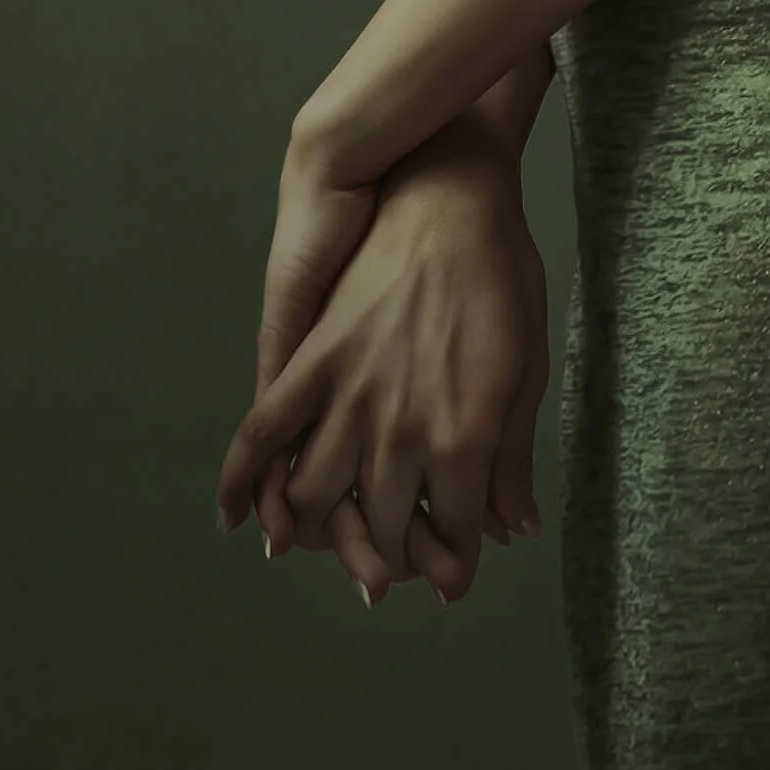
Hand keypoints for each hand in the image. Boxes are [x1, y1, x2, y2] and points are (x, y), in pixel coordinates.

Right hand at [214, 130, 549, 605]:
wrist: (448, 193)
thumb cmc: (502, 274)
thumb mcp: (528, 366)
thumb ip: (514, 455)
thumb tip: (516, 528)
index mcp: (463, 437)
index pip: (454, 536)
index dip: (455, 563)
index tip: (455, 576)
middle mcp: (398, 431)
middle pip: (383, 531)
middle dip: (394, 562)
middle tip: (399, 571)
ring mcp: (349, 396)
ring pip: (318, 499)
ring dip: (327, 536)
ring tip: (338, 543)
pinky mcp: (311, 360)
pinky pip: (264, 432)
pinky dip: (245, 481)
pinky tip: (240, 518)